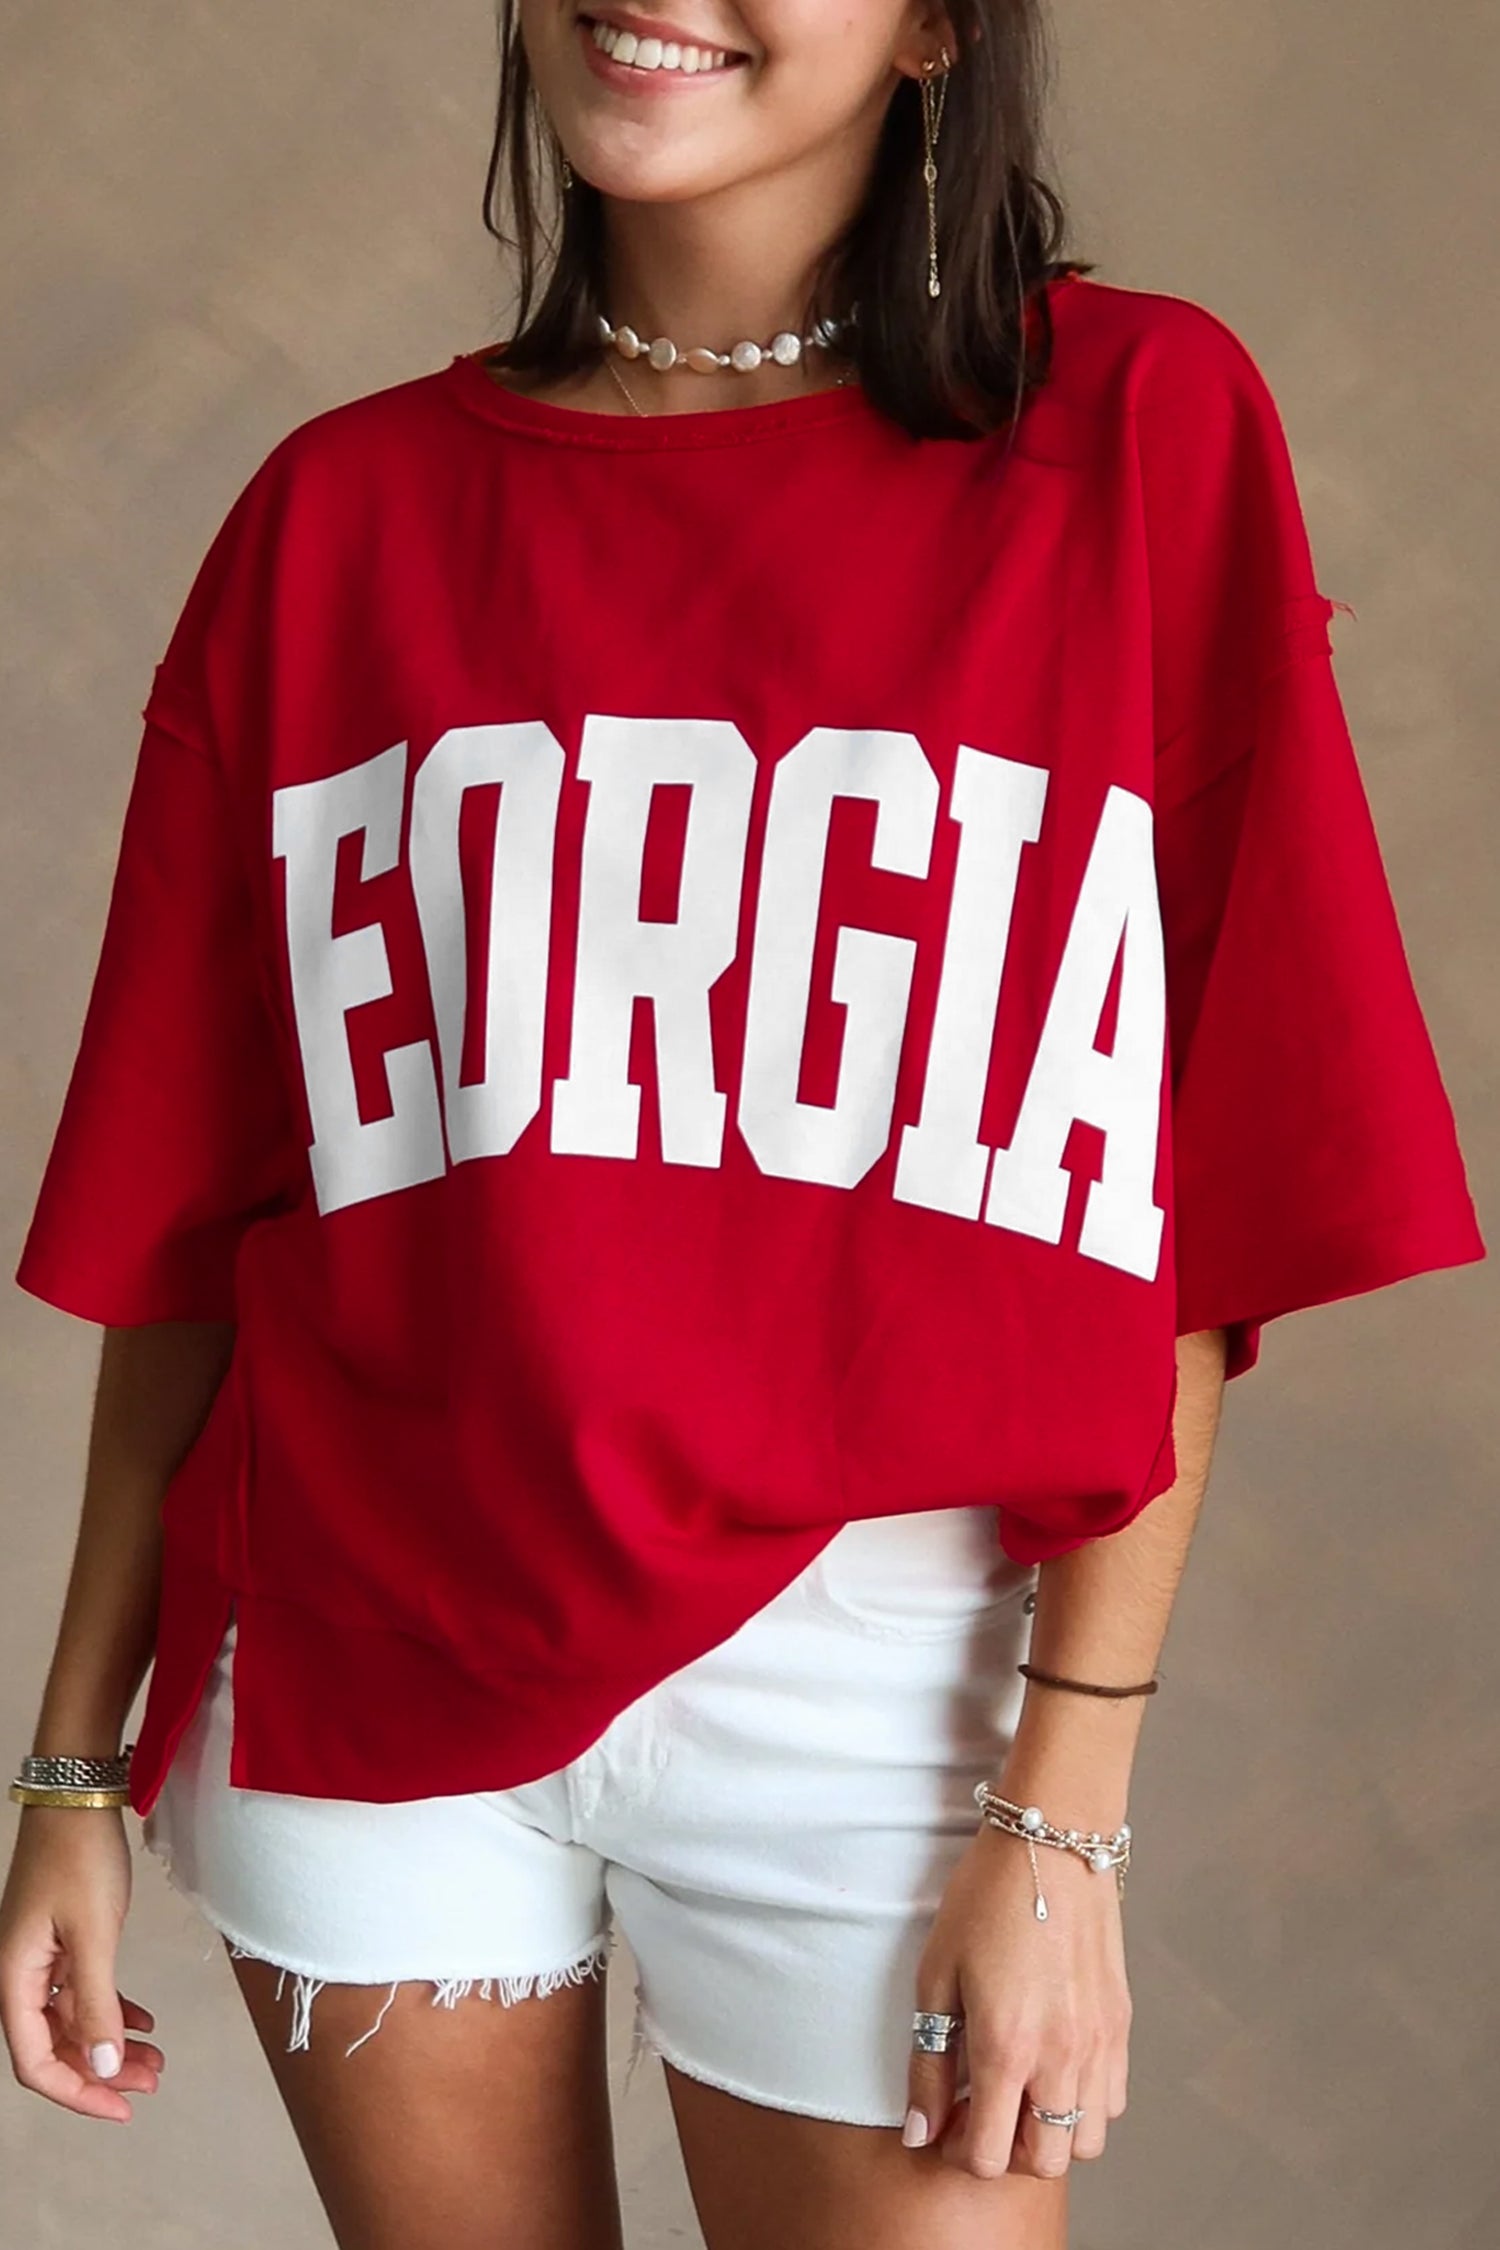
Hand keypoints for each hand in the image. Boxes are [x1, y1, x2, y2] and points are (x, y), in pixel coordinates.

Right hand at [0, 1806, 165, 2119]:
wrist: (79, 1795)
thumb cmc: (79, 1856)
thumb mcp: (95, 1934)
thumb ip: (97, 2005)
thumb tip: (102, 2066)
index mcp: (14, 1977)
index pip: (35, 2061)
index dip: (76, 2091)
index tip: (121, 2107)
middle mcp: (20, 1973)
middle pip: (56, 2045)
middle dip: (102, 2071)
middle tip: (152, 2082)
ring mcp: (40, 1956)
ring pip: (73, 2020)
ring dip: (111, 2042)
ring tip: (156, 2058)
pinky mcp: (61, 1938)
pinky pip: (81, 1990)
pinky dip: (111, 2008)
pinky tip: (143, 2021)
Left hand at [903, 1815, 1130, 2178]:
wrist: (1052, 1840)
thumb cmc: (986, 1898)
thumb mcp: (936, 1974)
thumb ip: (929, 2063)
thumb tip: (920, 2131)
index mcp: (1008, 2047)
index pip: (989, 2156)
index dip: (958, 2150)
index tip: (945, 2121)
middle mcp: (1062, 2056)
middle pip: (1045, 2161)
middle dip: (1008, 2151)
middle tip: (983, 2110)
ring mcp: (1099, 2043)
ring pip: (1087, 2140)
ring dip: (1051, 2131)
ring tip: (1021, 2089)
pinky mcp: (1121, 2024)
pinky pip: (1113, 2099)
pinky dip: (1085, 2102)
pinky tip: (1054, 2062)